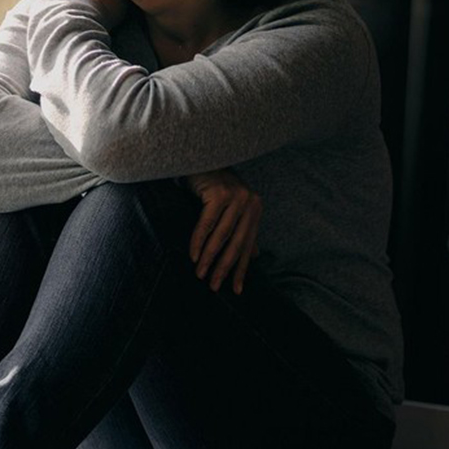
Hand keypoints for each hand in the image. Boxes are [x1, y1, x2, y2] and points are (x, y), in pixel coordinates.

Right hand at [182, 168, 262, 294]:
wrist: (199, 159)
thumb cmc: (213, 185)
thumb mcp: (231, 208)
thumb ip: (243, 230)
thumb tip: (255, 256)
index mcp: (255, 209)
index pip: (248, 245)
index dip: (242, 269)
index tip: (237, 290)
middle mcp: (250, 203)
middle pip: (236, 243)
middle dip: (224, 268)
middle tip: (214, 287)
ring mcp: (236, 197)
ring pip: (221, 236)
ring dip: (209, 258)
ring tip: (200, 274)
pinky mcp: (219, 194)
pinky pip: (207, 224)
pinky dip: (198, 241)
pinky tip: (193, 256)